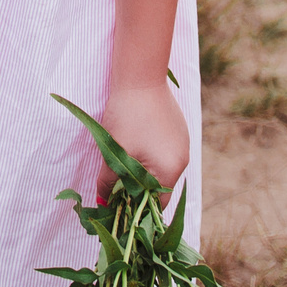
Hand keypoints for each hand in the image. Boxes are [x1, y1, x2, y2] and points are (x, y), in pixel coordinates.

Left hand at [92, 82, 190, 201]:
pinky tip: (137, 144)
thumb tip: (103, 203)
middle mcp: (182, 160)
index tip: (120, 207)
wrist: (141, 78)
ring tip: (125, 163)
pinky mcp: (179, 131)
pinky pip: (166, 153)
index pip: (157, 203)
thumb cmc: (127, 117)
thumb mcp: (114, 151)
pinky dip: (153, 155)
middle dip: (140, 189)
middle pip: (161, 187)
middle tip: (118, 186)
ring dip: (146, 171)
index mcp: (170, 170)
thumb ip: (109, 181)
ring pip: (163, 169)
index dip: (138, 208)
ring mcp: (183, 144)